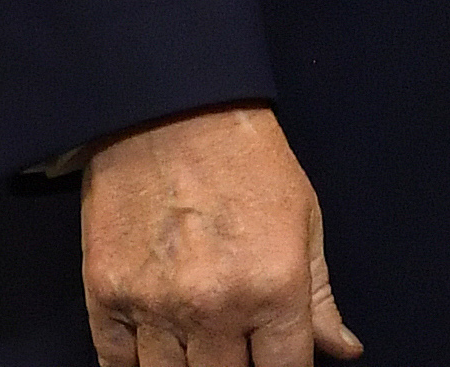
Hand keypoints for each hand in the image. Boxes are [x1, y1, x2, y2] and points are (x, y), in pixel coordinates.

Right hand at [81, 104, 363, 366]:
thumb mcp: (304, 220)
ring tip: (201, 346)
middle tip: (237, 348)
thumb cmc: (247, 158)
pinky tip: (155, 353)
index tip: (278, 362)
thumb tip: (343, 350)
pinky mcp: (106, 295)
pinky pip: (117, 365)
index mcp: (273, 288)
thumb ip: (320, 296)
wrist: (171, 109)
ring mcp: (154, 306)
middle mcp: (214, 307)